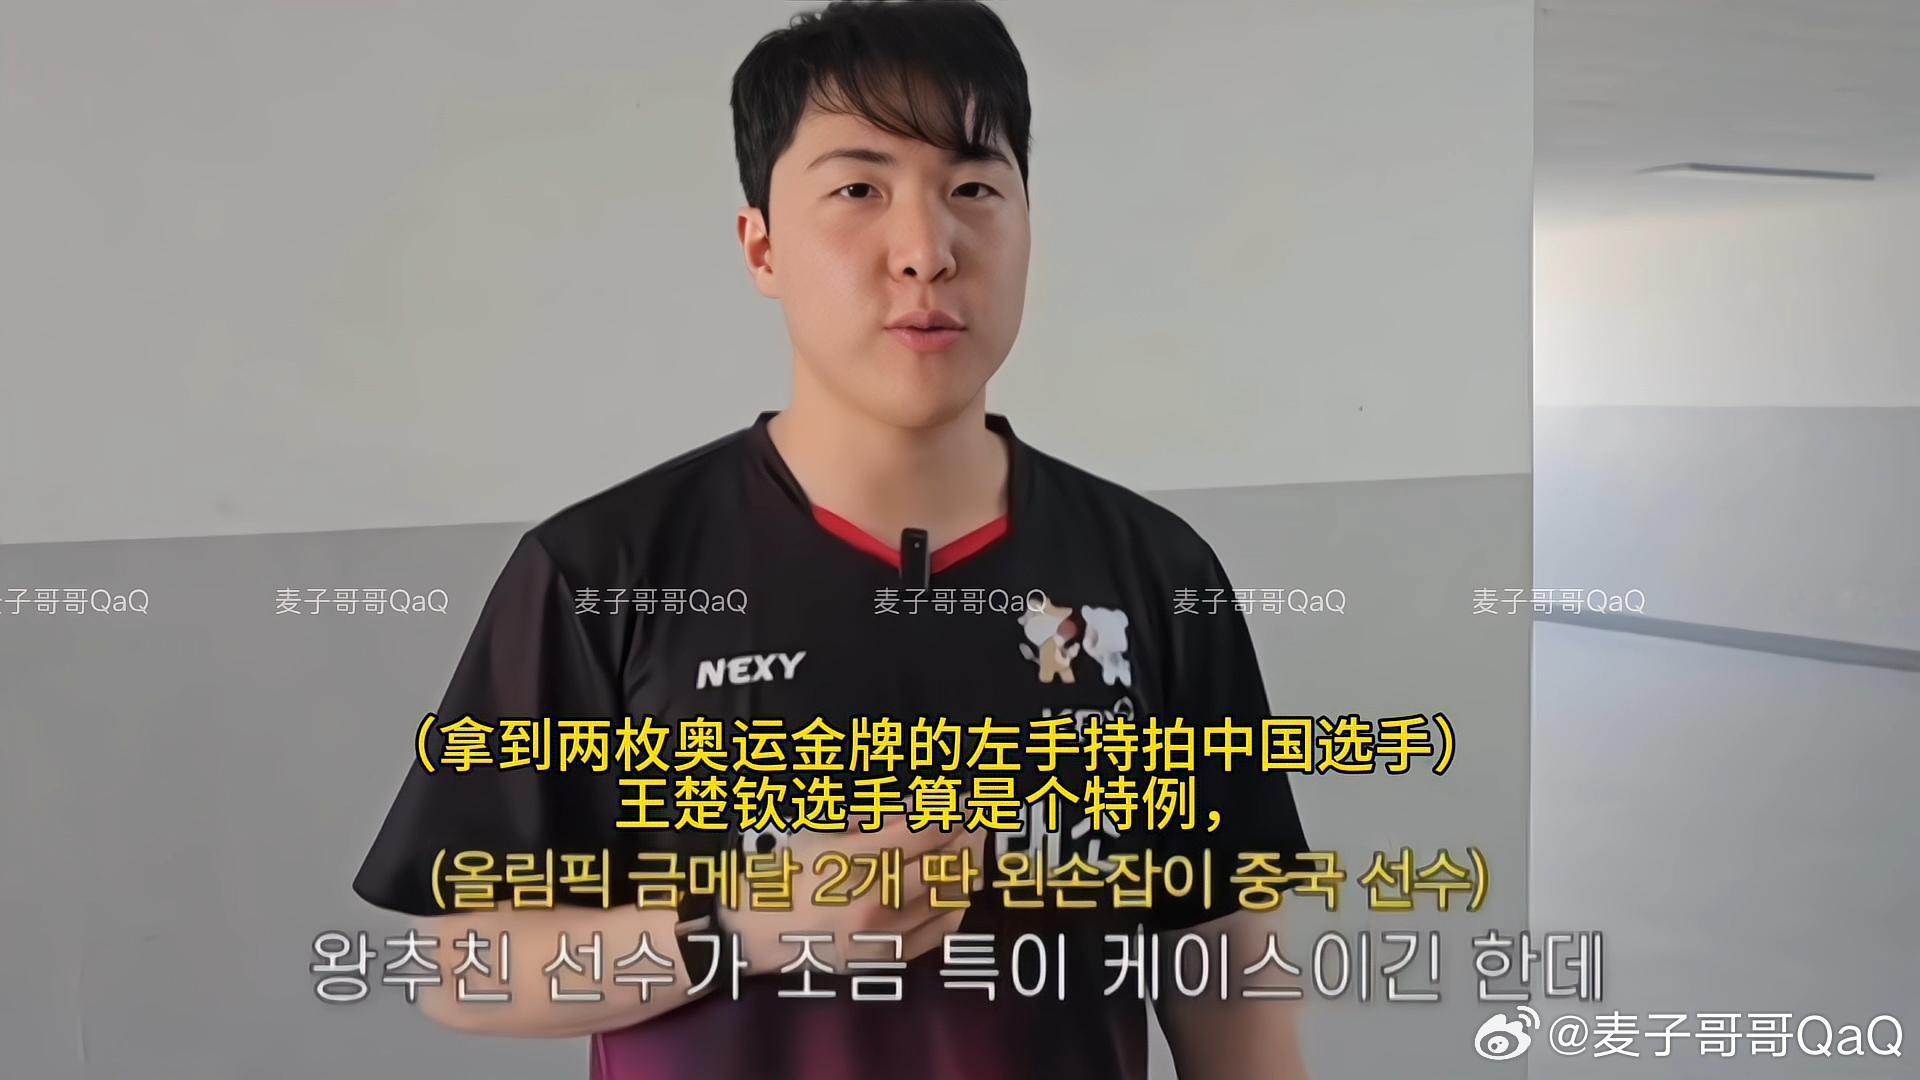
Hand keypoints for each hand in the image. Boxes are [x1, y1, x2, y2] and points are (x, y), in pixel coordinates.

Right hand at [714, 816, 988, 976]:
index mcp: (851, 862)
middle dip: (963, 839)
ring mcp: (882, 935)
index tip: (960, 805)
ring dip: (962, 870)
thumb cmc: (785, 875)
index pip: (922, 834)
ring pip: (948, 897)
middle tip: (970, 825)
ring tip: (962, 853)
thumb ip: (874, 823)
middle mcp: (872, 900)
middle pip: (944, 864)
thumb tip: (921, 809)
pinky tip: (949, 890)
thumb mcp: (823, 835)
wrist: (753, 935)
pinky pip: (940, 931)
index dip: (949, 816)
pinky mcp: (887, 960)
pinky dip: (953, 905)